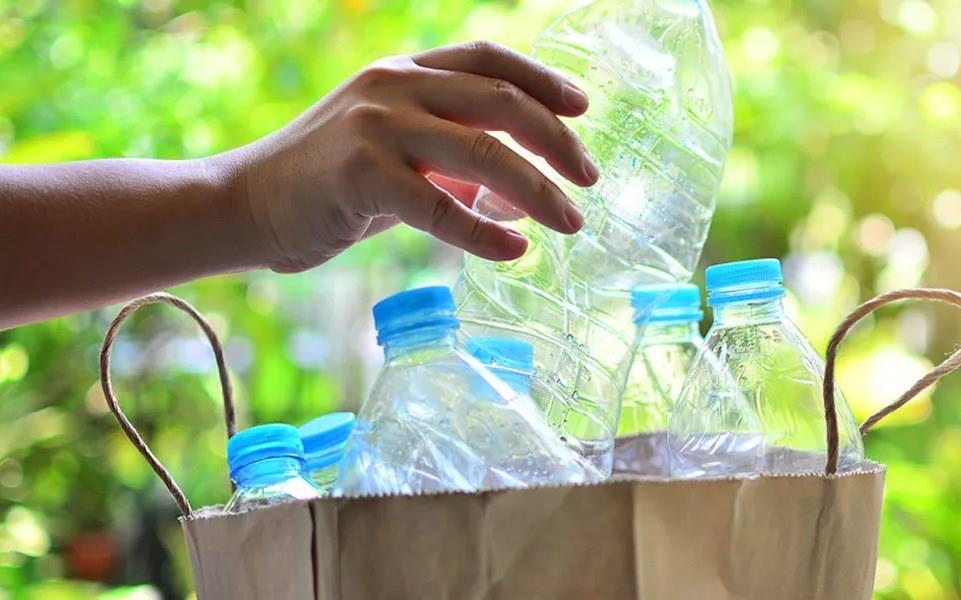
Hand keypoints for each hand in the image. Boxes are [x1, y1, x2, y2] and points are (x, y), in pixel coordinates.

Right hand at [215, 41, 598, 272]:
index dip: (542, 79)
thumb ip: (453, 165)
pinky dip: (484, 232)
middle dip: (557, 140)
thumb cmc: (327, 185)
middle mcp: (394, 87)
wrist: (244, 205)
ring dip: (537, 190)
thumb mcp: (395, 156)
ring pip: (481, 152)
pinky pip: (441, 206)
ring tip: (571, 222)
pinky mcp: (360, 175)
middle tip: (591, 177)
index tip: (583, 108)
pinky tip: (515, 251)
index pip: (488, 59)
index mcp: (404, 73)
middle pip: (500, 100)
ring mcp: (376, 126)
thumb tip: (521, 200)